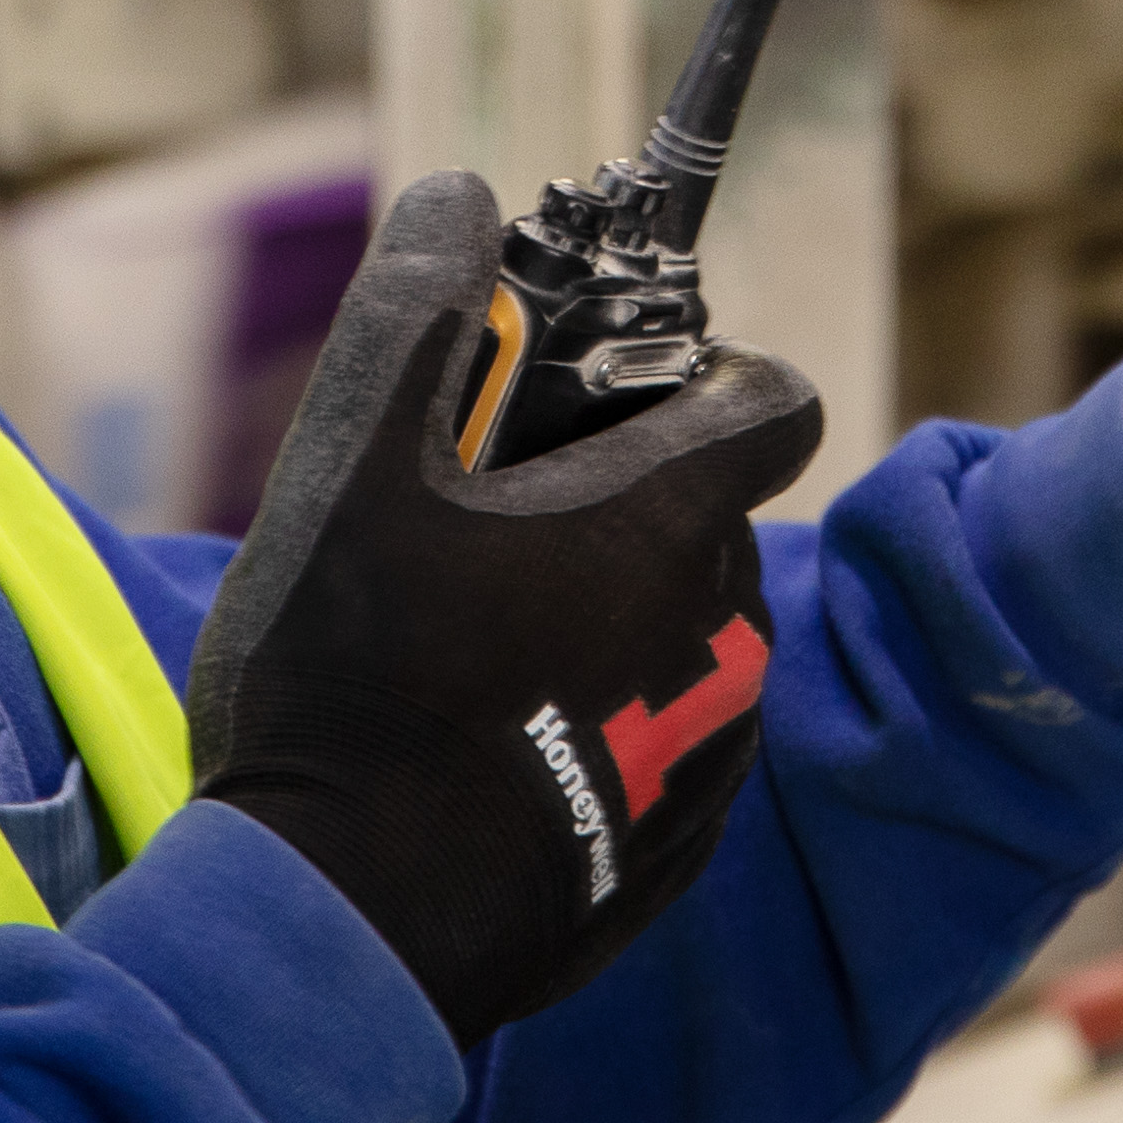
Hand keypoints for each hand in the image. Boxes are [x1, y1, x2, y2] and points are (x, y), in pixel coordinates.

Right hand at [188, 173, 826, 1042]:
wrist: (351, 925)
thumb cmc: (352, 683)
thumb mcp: (351, 466)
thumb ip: (416, 313)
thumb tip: (460, 197)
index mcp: (667, 520)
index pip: (772, 400)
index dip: (701, 378)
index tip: (601, 400)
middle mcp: (726, 628)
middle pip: (712, 517)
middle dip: (623, 502)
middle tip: (486, 534)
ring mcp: (714, 749)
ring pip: (694, 631)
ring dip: (615, 617)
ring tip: (476, 657)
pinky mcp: (682, 848)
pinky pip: (671, 745)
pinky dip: (608, 725)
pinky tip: (496, 754)